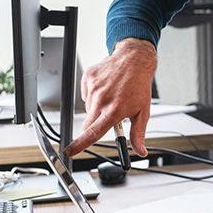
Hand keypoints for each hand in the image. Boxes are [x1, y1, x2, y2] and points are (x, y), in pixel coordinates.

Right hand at [64, 38, 155, 156]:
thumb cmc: (139, 86)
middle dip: (95, 125)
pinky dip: (94, 94)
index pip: (92, 133)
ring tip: (112, 96)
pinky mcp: (87, 79)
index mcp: (114, 111)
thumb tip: (140, 151)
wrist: (134, 60)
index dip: (79, 145)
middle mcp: (101, 100)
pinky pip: (85, 94)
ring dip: (97, 107)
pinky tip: (106, 87)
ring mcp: (93, 88)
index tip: (69, 152)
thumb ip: (138, 134)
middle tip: (109, 115)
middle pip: (87, 124)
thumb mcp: (143, 112)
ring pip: (88, 109)